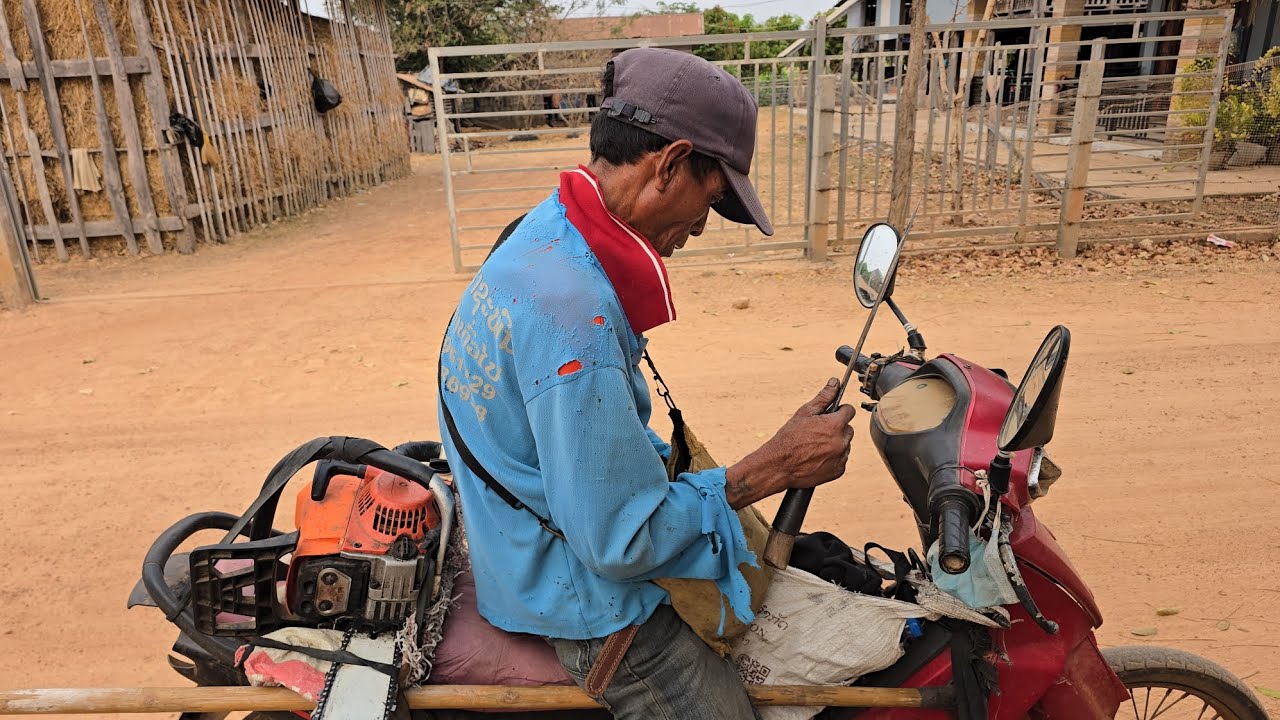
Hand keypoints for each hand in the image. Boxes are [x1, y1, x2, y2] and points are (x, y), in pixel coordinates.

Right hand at [725, 378, 855, 507]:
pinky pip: (841, 460)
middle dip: (837, 429)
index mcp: (835, 425)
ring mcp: (841, 457)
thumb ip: (823, 397)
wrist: (779, 466)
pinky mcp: (838, 471)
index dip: (839, 411)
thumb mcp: (804, 413)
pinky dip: (832, 458)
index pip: (849, 411)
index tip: (830, 415)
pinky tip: (817, 457)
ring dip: (835, 444)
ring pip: (844, 445)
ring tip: (815, 446)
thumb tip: (835, 382)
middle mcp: (842, 441)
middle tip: (818, 432)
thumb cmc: (789, 438)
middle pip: (848, 429)